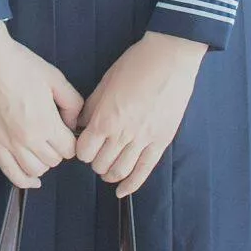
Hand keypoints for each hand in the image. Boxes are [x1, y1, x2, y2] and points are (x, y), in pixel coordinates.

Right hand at [0, 20, 81, 190]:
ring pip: (35, 170)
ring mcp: (8, 143)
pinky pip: (11, 173)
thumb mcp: (55, 78)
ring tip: (41, 147)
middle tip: (53, 134)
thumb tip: (73, 123)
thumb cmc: (20, 65)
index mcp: (46, 123)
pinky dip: (24, 181)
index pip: (69, 149)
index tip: (66, 131)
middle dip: (57, 149)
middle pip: (53, 160)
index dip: (71, 140)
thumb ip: (72, 103)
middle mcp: (28, 139)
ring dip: (43, 162)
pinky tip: (33, 180)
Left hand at [74, 30, 206, 196]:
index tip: (83, 146)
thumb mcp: (104, 83)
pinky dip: (131, 185)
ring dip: (109, 175)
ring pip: (120, 171)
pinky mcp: (161, 141)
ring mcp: (144, 139)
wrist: (169, 59)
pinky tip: (122, 191)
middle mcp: (123, 133)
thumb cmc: (134, 65)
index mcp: (105, 118)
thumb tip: (80, 124)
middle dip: (94, 163)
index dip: (81, 151)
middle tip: (96, 156)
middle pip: (100, 164)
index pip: (84, 151)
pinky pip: (145, 170)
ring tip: (107, 171)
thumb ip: (91, 107)